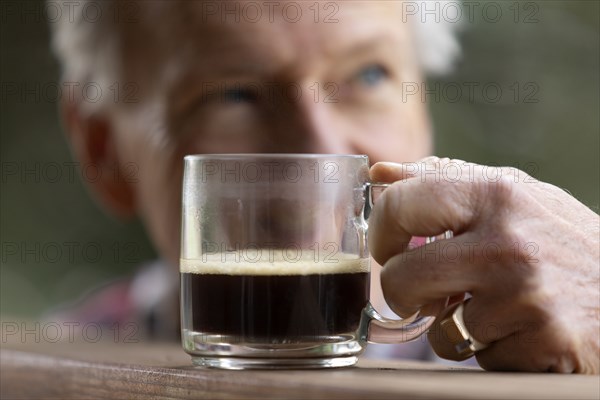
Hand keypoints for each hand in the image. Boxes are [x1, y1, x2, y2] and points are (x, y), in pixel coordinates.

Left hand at [368, 157, 599, 373]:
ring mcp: (527, 296)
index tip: (389, 248)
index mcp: (497, 195)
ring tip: (496, 308)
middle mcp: (509, 243)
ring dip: (457, 327)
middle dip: (404, 293)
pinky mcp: (544, 343)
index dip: (381, 231)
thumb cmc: (561, 240)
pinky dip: (492, 351)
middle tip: (426, 292)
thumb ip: (445, 181)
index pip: (402, 204)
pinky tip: (522, 330)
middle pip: (404, 278)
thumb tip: (380, 172)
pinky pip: (479, 358)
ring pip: (439, 330)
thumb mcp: (512, 195)